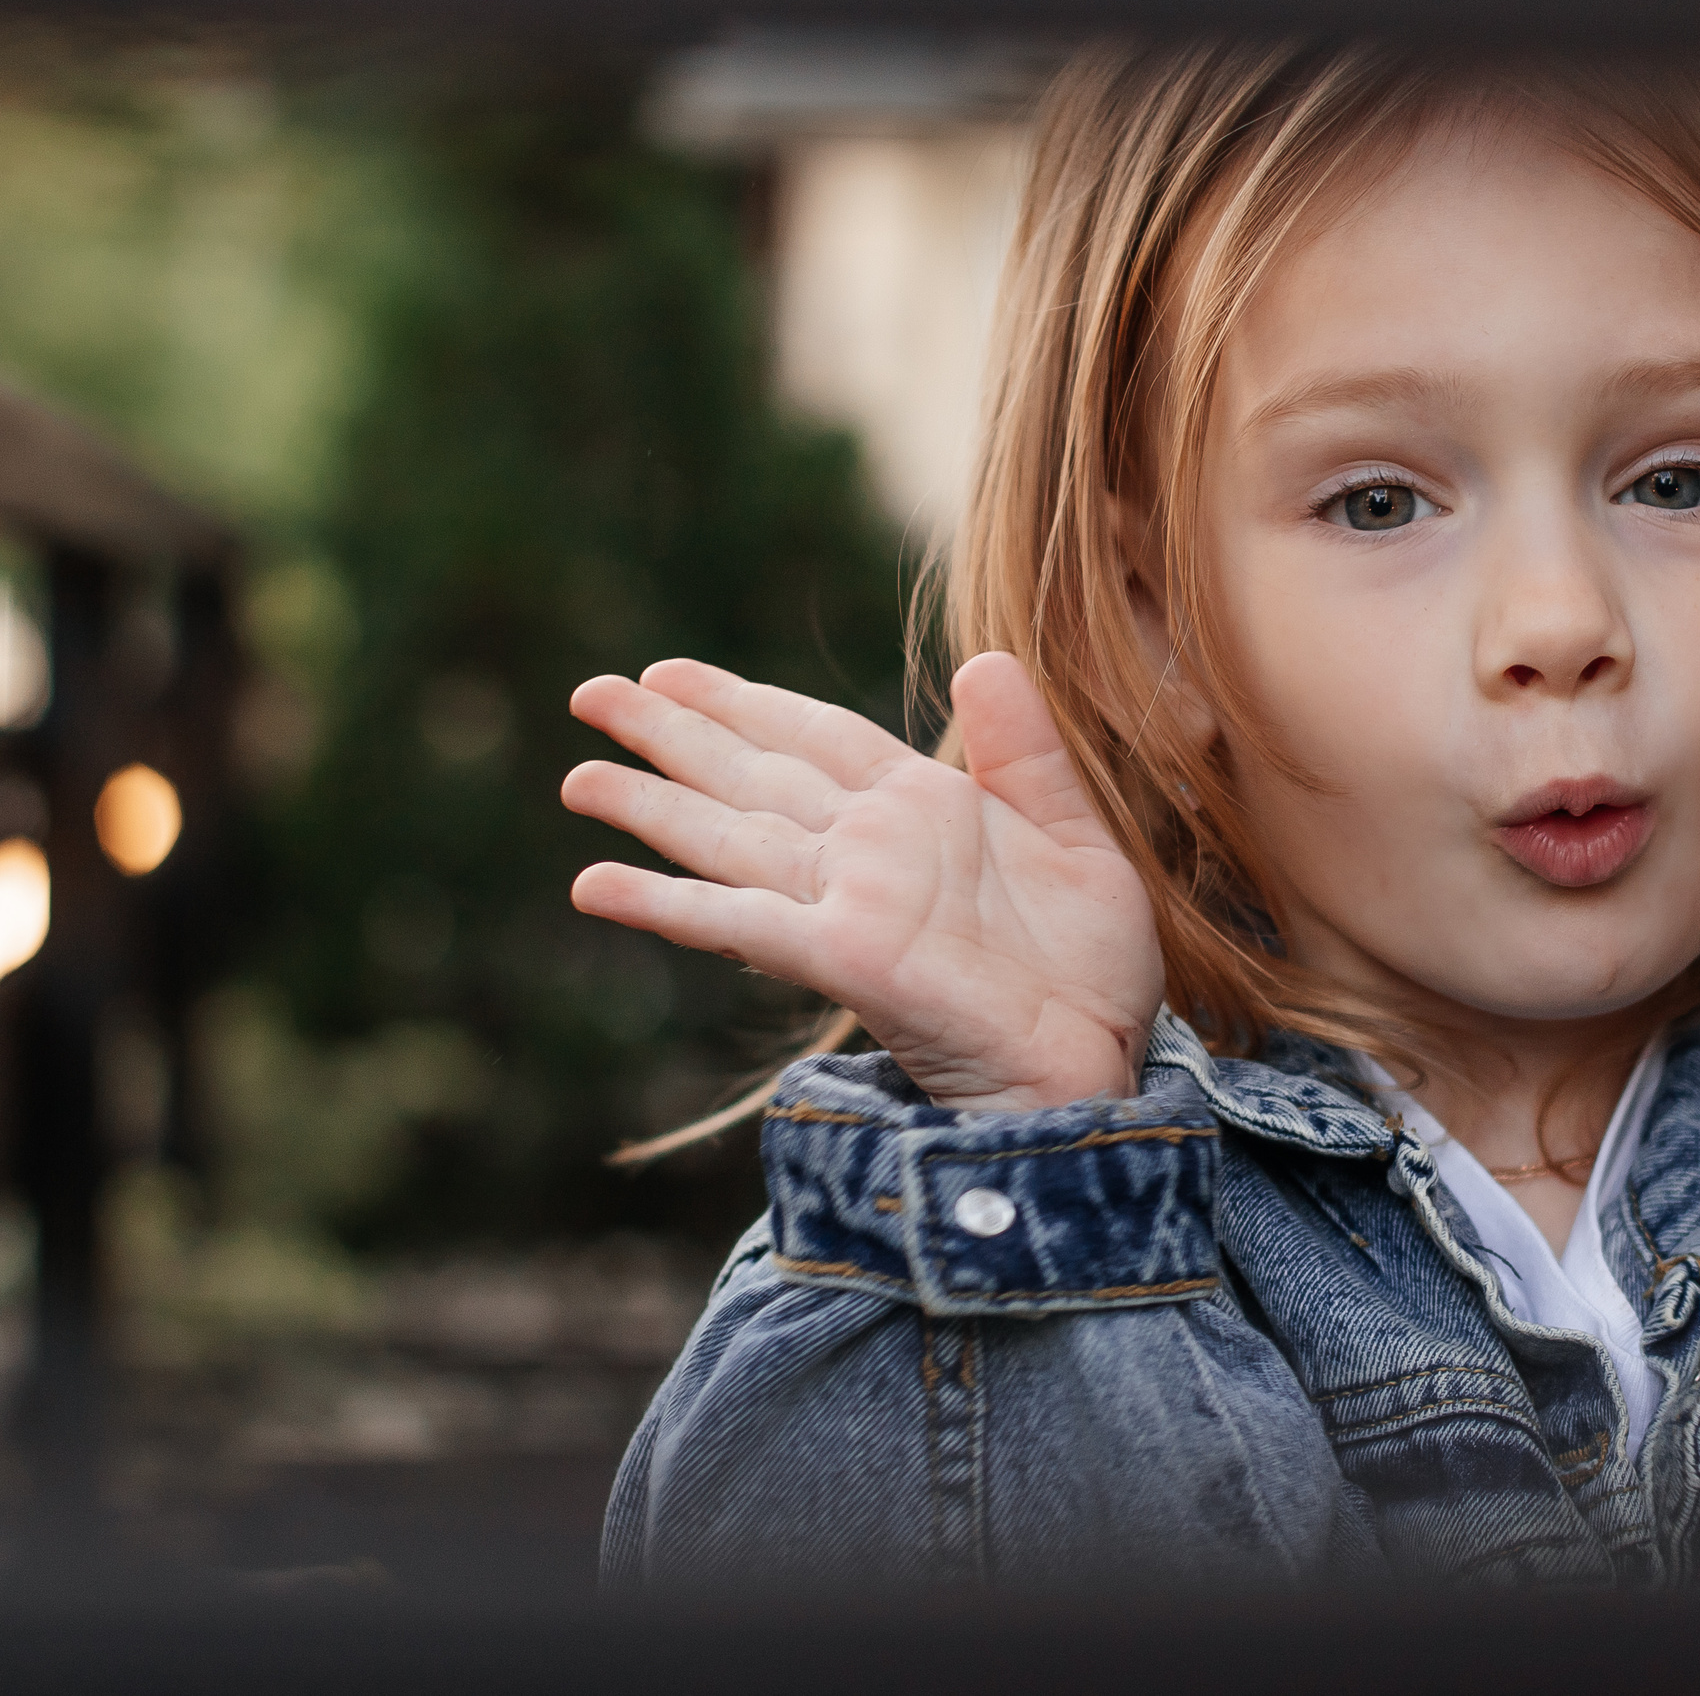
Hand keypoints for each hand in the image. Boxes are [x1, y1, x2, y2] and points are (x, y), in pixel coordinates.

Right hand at [561, 652, 1162, 1110]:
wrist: (1105, 1061)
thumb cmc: (1093, 965)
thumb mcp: (1077, 835)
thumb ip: (1026, 750)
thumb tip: (987, 656)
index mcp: (922, 809)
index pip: (815, 736)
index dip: (743, 702)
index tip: (671, 673)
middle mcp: (872, 851)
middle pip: (752, 775)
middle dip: (672, 735)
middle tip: (591, 694)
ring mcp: (853, 903)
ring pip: (730, 838)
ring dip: (652, 808)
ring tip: (577, 778)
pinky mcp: (849, 959)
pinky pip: (745, 924)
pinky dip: (669, 905)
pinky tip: (595, 886)